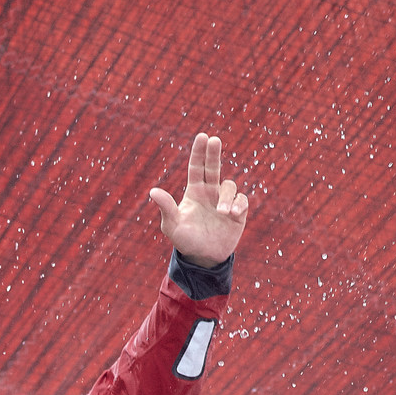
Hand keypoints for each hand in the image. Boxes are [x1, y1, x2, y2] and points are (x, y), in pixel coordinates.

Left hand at [148, 132, 248, 267]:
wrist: (203, 258)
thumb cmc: (185, 240)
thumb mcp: (172, 225)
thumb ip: (166, 208)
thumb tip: (153, 191)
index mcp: (194, 192)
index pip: (197, 168)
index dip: (199, 152)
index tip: (203, 136)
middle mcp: (210, 193)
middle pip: (213, 167)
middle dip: (213, 153)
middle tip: (214, 140)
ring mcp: (224, 201)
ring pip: (229, 186)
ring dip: (226, 196)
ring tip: (221, 212)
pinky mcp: (238, 213)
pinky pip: (242, 201)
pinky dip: (238, 204)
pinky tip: (232, 214)